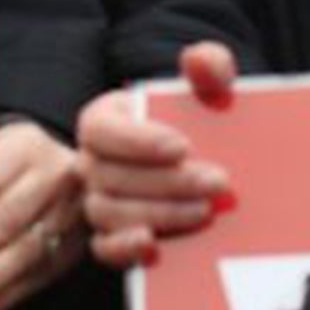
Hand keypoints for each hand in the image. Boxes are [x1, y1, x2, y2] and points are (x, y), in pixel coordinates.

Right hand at [79, 41, 238, 267]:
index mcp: (104, 119)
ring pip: (109, 212)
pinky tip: (155, 244)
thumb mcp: (207, 84)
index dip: (138, 141)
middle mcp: (92, 161)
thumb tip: (198, 60)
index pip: (103, 130)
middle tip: (217, 181)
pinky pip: (104, 248)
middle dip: (167, 182)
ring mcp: (98, 200)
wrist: (203, 155)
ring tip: (206, 209)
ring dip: (159, 213)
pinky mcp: (110, 236)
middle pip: (111, 176)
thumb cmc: (195, 116)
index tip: (182, 146)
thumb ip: (208, 64)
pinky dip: (124, 250)